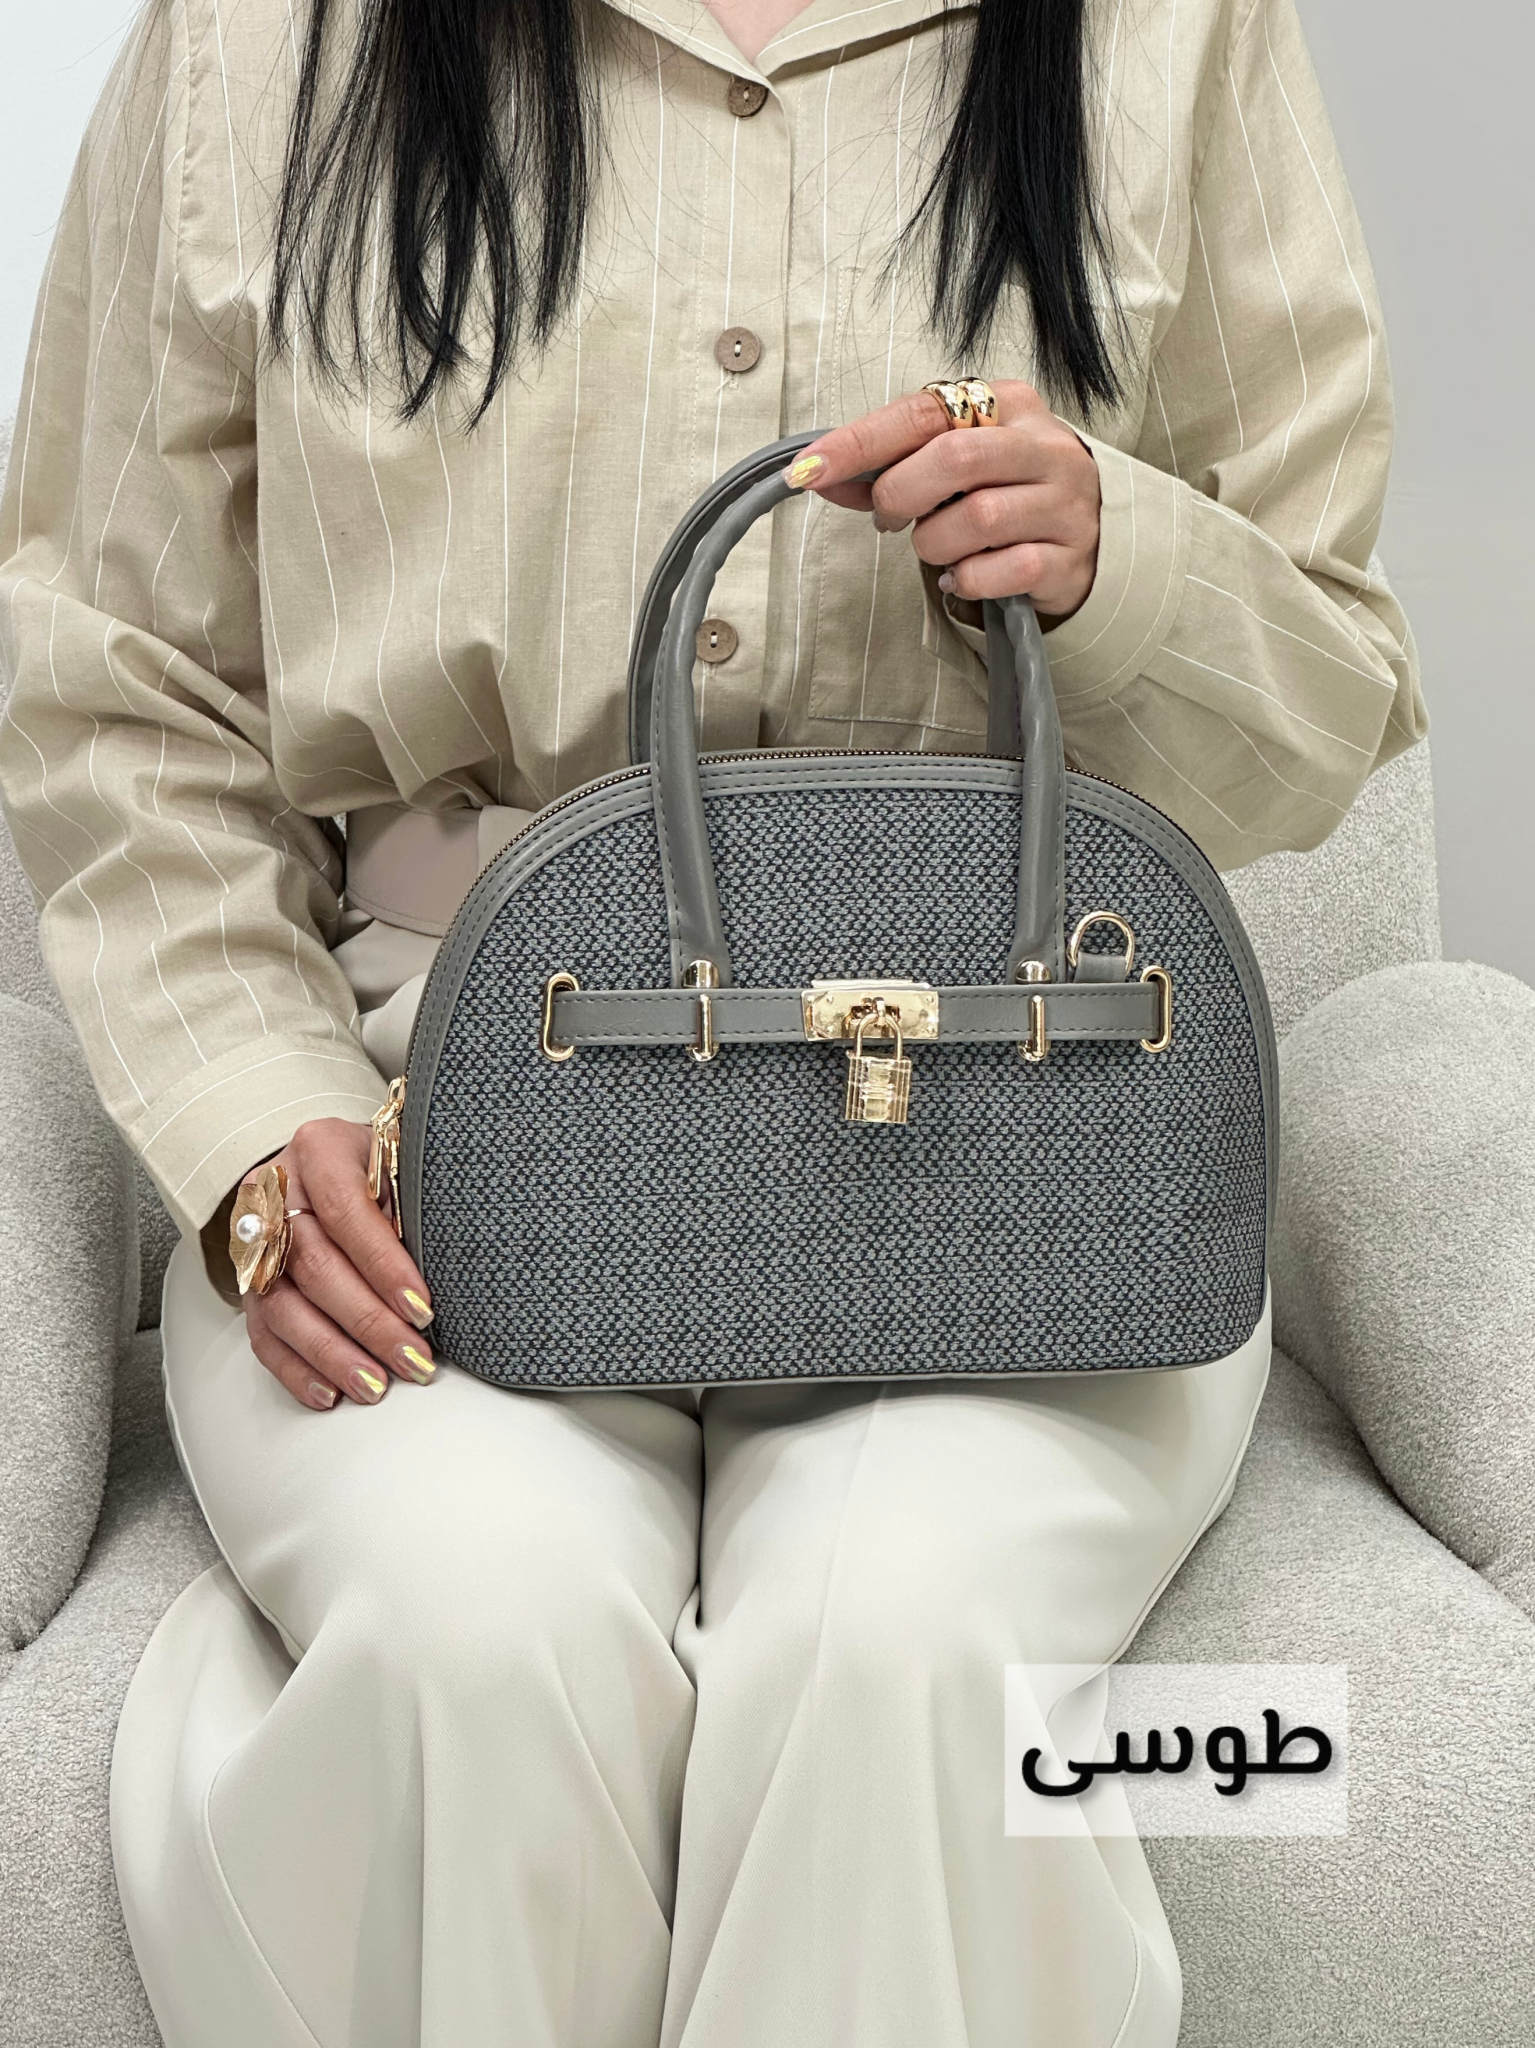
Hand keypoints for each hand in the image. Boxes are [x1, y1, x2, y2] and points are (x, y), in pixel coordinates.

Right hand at [241, 1119, 436, 1410]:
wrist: (333, 1163)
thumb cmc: (382, 1166)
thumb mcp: (404, 1163)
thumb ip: (415, 1204)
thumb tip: (444, 1273)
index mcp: (319, 1150)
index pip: (346, 1211)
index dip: (384, 1265)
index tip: (423, 1308)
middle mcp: (276, 1192)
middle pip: (314, 1266)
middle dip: (368, 1321)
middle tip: (412, 1359)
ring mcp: (253, 1241)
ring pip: (283, 1308)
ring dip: (333, 1355)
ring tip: (376, 1386)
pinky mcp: (247, 1284)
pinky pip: (263, 1335)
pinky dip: (297, 1369)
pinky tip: (330, 1393)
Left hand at [787, 381, 1100, 622]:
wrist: (1087, 539)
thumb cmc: (1007, 492)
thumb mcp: (957, 464)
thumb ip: (893, 464)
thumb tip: (818, 474)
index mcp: (1009, 405)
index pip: (923, 414)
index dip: (860, 443)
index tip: (809, 470)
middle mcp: (1043, 447)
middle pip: (954, 459)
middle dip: (901, 495)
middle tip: (890, 517)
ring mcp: (1063, 503)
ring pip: (977, 518)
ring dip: (934, 543)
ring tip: (938, 548)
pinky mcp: (1067, 558)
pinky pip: (1002, 571)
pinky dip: (967, 579)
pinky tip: (964, 576)